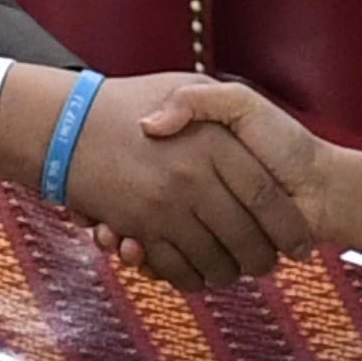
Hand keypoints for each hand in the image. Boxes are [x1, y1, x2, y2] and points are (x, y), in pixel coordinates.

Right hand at [69, 73, 313, 284]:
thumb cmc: (127, 100)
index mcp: (213, 142)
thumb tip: (239, 144)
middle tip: (269, 266)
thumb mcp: (183, 81)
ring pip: (213, 259)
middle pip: (245, 236)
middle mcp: (192, 177)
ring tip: (237, 272)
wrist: (62, 125)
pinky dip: (190, 279)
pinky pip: (174, 267)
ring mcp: (165, 206)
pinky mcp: (139, 228)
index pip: (265, 195)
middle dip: (262, 260)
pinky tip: (199, 276)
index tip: (298, 243)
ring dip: (228, 274)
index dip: (287, 226)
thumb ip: (216, 102)